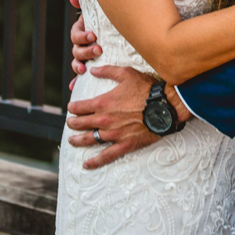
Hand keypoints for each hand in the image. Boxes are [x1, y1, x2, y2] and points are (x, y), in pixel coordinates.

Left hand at [65, 66, 190, 168]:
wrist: (164, 106)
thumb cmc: (146, 89)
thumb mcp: (126, 74)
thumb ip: (107, 71)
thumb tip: (93, 70)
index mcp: (103, 103)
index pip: (80, 107)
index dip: (73, 108)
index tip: (71, 108)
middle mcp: (104, 120)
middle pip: (81, 124)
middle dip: (72, 123)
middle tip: (70, 123)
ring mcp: (113, 134)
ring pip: (89, 139)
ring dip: (78, 140)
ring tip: (72, 140)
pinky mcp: (123, 145)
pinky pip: (106, 156)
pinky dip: (95, 161)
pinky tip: (86, 164)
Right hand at [68, 0, 101, 89]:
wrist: (119, 33)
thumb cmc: (107, 22)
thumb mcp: (99, 12)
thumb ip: (86, 4)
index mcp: (82, 32)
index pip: (76, 35)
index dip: (82, 36)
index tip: (93, 35)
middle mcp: (81, 44)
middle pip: (76, 50)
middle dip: (86, 50)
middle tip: (98, 50)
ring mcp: (84, 56)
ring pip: (77, 62)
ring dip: (79, 65)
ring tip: (86, 68)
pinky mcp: (90, 66)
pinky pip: (80, 75)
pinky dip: (75, 80)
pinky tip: (73, 86)